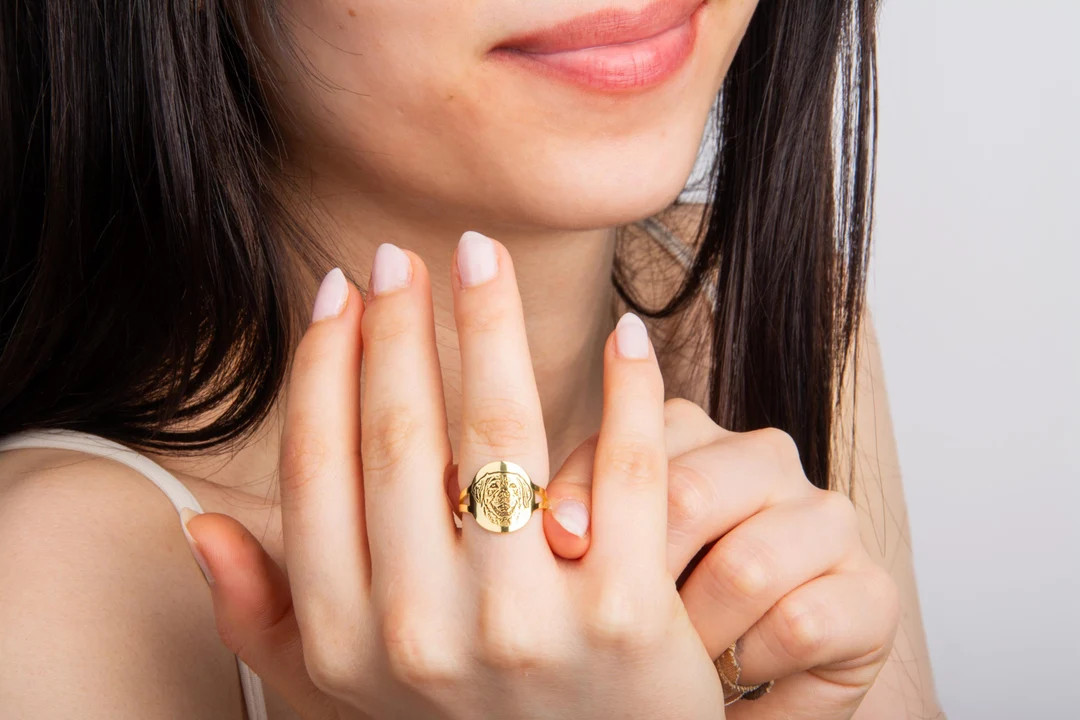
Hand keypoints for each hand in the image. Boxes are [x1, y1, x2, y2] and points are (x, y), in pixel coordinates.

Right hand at [185, 233, 725, 718]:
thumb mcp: (344, 695)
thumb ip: (265, 621)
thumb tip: (200, 527)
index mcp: (347, 637)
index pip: (320, 467)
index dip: (324, 364)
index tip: (337, 291)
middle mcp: (423, 631)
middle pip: (401, 434)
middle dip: (397, 325)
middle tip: (401, 255)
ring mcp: (531, 626)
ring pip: (502, 432)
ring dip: (488, 323)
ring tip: (480, 256)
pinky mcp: (632, 616)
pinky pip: (628, 470)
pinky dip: (627, 389)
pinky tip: (624, 333)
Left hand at [543, 402, 901, 717]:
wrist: (713, 695)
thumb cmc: (651, 620)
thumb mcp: (605, 561)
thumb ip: (582, 517)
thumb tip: (562, 528)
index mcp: (696, 435)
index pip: (639, 439)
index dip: (591, 495)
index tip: (561, 548)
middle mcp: (767, 460)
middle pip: (691, 496)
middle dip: (648, 580)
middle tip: (624, 627)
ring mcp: (828, 519)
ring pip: (746, 566)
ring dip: (698, 633)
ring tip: (682, 657)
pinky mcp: (873, 591)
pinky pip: (798, 624)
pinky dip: (750, 664)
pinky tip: (736, 671)